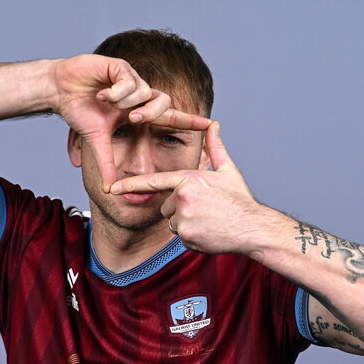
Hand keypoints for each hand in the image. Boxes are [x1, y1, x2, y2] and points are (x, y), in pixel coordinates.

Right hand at [48, 54, 210, 191]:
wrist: (61, 91)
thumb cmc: (80, 112)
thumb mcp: (96, 142)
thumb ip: (106, 164)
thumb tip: (109, 189)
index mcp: (138, 112)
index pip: (170, 117)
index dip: (189, 120)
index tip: (210, 125)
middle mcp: (139, 95)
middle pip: (162, 103)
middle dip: (150, 113)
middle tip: (133, 120)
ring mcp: (131, 80)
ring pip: (145, 91)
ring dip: (128, 102)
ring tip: (108, 105)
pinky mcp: (120, 67)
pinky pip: (129, 80)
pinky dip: (117, 91)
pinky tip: (103, 95)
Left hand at [110, 122, 261, 252]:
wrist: (251, 228)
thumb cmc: (240, 200)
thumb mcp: (227, 170)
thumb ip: (215, 148)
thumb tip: (213, 124)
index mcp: (188, 180)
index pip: (153, 182)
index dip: (131, 185)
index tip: (112, 188)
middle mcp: (182, 198)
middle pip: (166, 207)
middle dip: (180, 210)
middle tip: (204, 211)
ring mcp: (183, 219)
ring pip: (173, 223)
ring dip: (187, 224)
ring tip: (208, 221)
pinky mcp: (186, 237)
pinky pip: (180, 238)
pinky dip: (192, 238)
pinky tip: (209, 233)